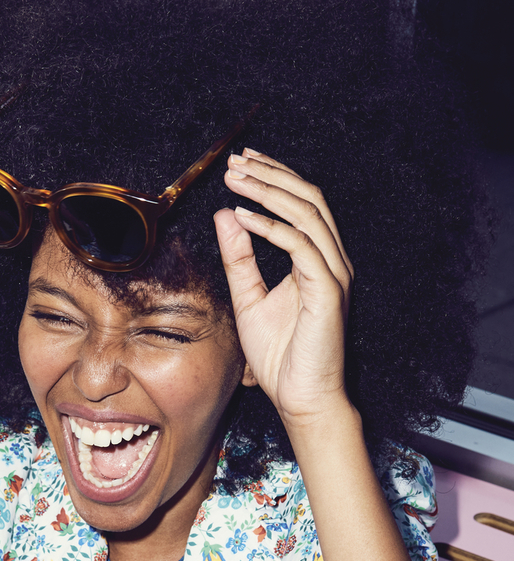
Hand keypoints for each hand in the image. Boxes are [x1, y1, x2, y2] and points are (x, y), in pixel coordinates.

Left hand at [213, 150, 354, 432]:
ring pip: (308, 213)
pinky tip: (244, 218)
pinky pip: (302, 247)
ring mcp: (334, 274)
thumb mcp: (248, 298)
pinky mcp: (329, 292)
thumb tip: (226, 214)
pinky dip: (272, 228)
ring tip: (236, 180)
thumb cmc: (280, 357)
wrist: (300, 398)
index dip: (273, 177)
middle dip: (271, 174)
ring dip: (269, 192)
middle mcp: (331, 260)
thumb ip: (239, 258)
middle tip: (235, 162)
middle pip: (309, 197)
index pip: (301, 202)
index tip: (240, 162)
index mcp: (316, 260)